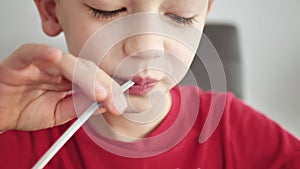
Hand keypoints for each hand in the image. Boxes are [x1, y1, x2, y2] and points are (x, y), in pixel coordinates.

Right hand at [0, 44, 125, 130]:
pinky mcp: (21, 60)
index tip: (118, 104)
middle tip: (112, 100)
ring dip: (85, 76)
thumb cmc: (25, 109)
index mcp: (69, 78)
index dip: (109, 89)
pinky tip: (55, 57)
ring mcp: (42, 62)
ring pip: (68, 62)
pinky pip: (34, 52)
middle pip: (86, 69)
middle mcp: (59, 68)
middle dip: (103, 85)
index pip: (94, 78)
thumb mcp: (59, 114)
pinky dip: (44, 53)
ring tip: (98, 92)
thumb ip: (79, 107)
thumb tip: (104, 105)